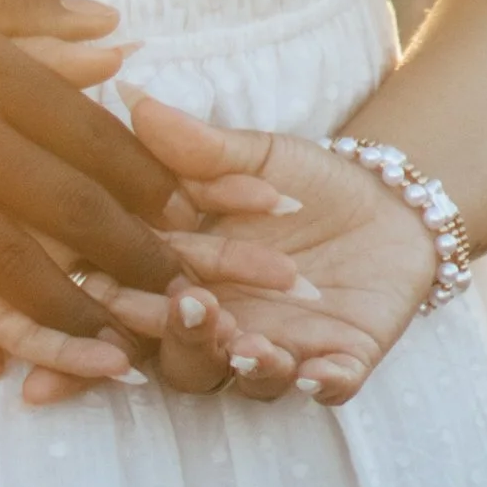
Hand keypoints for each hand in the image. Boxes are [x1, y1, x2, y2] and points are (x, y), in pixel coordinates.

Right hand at [0, 0, 192, 375]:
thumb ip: (25, 3)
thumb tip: (112, 31)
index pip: (96, 137)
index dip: (153, 181)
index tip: (197, 215)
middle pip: (74, 214)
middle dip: (141, 261)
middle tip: (190, 299)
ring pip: (12, 274)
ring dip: (71, 317)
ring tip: (117, 351)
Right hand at [92, 95, 439, 409]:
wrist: (392, 201)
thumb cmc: (307, 182)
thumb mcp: (255, 156)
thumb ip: (198, 146)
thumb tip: (134, 99)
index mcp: (185, 279)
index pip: (130, 301)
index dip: (103, 310)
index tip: (95, 298)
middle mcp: (221, 328)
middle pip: (179, 354)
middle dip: (179, 337)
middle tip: (189, 306)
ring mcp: (278, 350)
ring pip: (244, 382)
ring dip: (243, 368)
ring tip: (250, 345)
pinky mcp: (339, 363)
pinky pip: (327, 387)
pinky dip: (321, 383)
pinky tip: (319, 371)